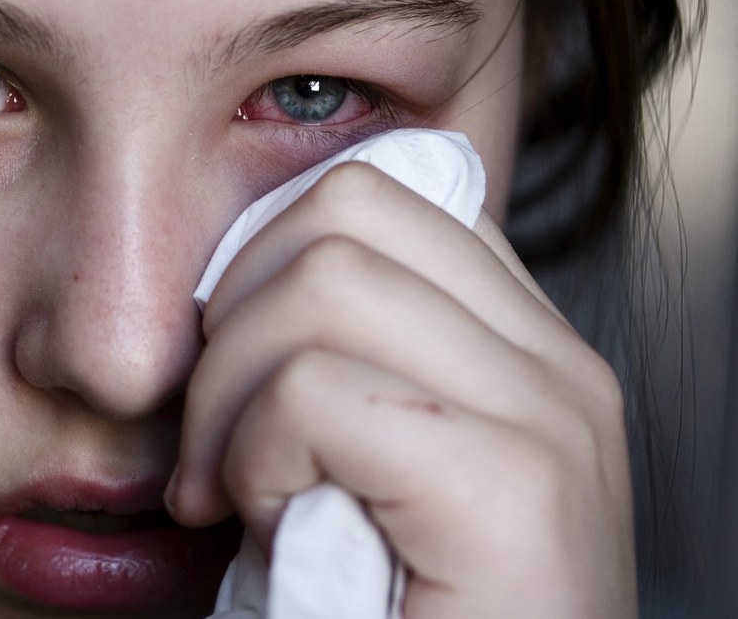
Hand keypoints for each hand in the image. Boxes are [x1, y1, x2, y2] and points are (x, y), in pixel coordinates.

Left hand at [166, 161, 634, 618]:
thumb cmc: (386, 613)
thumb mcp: (360, 461)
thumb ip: (341, 356)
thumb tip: (252, 259)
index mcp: (524, 349)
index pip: (379, 195)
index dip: (265, 260)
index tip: (233, 370)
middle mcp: (556, 368)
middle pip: (344, 211)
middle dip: (233, 313)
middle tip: (214, 436)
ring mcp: (548, 422)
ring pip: (321, 281)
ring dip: (229, 392)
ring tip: (231, 489)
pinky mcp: (511, 494)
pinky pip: (315, 391)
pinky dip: (250, 456)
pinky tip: (260, 526)